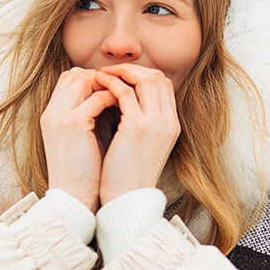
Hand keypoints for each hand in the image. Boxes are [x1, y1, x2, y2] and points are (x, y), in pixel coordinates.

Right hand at [40, 67, 116, 212]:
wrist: (74, 198)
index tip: (115, 88)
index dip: (92, 79)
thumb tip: (116, 99)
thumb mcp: (84, 138)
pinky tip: (127, 107)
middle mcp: (52, 112)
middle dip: (101, 77)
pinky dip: (114, 98)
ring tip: (126, 95)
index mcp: (53, 115)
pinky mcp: (73, 124)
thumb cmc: (85, 172)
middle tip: (123, 88)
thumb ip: (93, 116)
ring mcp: (60, 116)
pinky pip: (96, 98)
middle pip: (74, 74)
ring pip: (83, 78)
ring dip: (107, 84)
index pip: (69, 79)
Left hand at [94, 64, 180, 205]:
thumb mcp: (142, 144)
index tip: (121, 76)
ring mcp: (155, 124)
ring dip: (121, 72)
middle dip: (132, 69)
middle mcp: (168, 121)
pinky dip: (111, 84)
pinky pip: (125, 92)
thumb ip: (140, 121)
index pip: (163, 85)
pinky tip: (98, 85)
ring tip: (101, 75)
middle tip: (109, 71)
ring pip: (144, 78)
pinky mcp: (137, 128)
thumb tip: (124, 99)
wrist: (126, 200)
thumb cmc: (127, 174)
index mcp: (171, 125)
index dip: (142, 75)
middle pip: (157, 76)